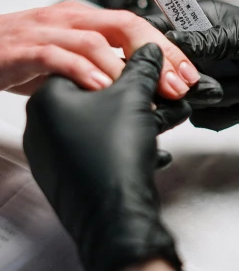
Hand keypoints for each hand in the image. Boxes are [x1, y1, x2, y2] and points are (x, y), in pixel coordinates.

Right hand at [0, 1, 200, 98]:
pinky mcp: (25, 49)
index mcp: (83, 19)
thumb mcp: (67, 59)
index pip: (136, 25)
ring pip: (95, 40)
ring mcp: (46, 31)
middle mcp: (69, 19)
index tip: (189, 74)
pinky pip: (58, 55)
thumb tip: (140, 88)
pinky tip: (102, 88)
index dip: (167, 47)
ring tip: (150, 91)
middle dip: (158, 54)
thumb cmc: (19, 55)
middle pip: (125, 25)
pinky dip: (82, 71)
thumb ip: (99, 67)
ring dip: (127, 67)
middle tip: (178, 83)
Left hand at [23, 43, 188, 270]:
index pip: (85, 66)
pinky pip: (98, 152)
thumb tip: (148, 52)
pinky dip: (124, 147)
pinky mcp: (68, 179)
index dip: (122, 66)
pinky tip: (151, 151)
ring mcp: (52, 157)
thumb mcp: (135, 97)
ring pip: (99, 127)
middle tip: (161, 95)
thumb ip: (142, 67)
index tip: (145, 68)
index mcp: (46, 101)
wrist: (115, 218)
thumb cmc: (114, 157)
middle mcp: (41, 128)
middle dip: (133, 97)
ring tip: (165, 120)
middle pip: (94, 97)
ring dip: (134, 122)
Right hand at [148, 1, 238, 136]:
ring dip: (221, 97)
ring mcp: (207, 78)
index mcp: (202, 20)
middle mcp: (200, 49)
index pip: (158, 28)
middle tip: (219, 83)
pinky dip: (228, 114)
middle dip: (195, 82)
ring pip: (184, 98)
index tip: (164, 63)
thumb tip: (170, 42)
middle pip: (165, 71)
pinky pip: (202, 117)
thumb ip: (206, 39)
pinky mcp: (217, 104)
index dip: (153, 46)